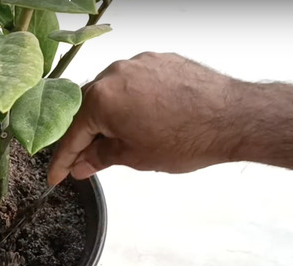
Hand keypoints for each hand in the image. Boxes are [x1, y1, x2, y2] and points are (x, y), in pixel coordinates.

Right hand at [48, 52, 292, 185]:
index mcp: (102, 98)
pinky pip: (135, 83)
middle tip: (85, 162)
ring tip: (119, 143)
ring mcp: (139, 64)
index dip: (63, 160)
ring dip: (110, 118)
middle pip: (89, 109)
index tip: (57, 176)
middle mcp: (115, 73)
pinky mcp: (161, 60)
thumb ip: (102, 157)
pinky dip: (132, 103)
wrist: (235, 117)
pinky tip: (143, 122)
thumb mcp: (136, 157)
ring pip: (112, 94)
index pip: (72, 134)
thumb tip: (82, 164)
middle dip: (86, 137)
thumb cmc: (187, 139)